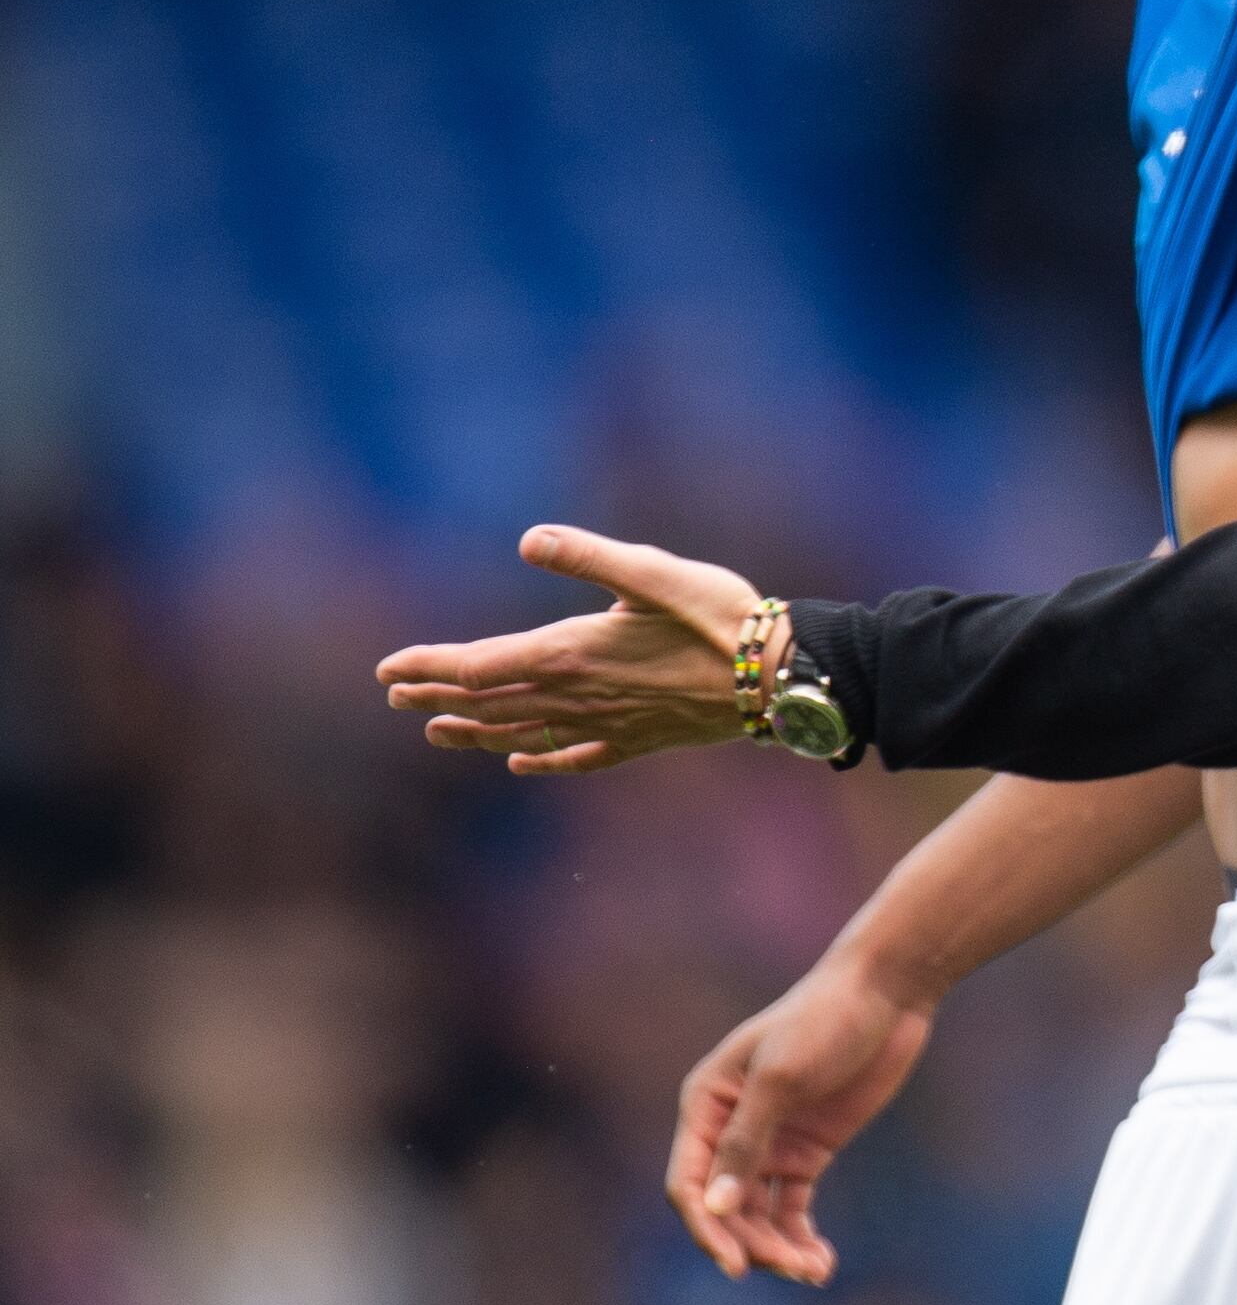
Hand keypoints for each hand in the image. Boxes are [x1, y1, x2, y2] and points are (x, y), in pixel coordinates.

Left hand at [381, 525, 761, 775]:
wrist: (781, 676)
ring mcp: (607, 723)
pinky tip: (522, 764)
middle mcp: (579, 695)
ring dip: (475, 732)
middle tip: (395, 697)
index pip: (480, 665)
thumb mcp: (654, 572)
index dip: (429, 668)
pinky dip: (541, 761)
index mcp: (573, 651)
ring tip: (436, 731)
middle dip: (437, 698)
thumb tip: (529, 540)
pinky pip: (576, 757)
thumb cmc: (720, 616)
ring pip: (523, 734)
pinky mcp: (639, 740)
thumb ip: (589, 557)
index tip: (386, 671)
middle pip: (490, 703)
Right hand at [668, 954, 936, 1282]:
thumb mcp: (782, 1077)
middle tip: (792, 1267)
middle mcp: (731, 1130)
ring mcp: (771, 1144)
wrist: (888, 993)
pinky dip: (800, 1237)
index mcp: (707, 1105)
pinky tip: (821, 1262)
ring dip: (778, 1248)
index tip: (736, 1264)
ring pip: (757, 1216)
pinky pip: (792, 1209)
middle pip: (725, 1208)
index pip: (688, 1182)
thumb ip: (746, 1141)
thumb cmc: (825, 1020)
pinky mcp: (808, 1152)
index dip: (706, 1227)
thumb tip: (713, 1206)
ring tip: (813, 1270)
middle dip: (752, 1243)